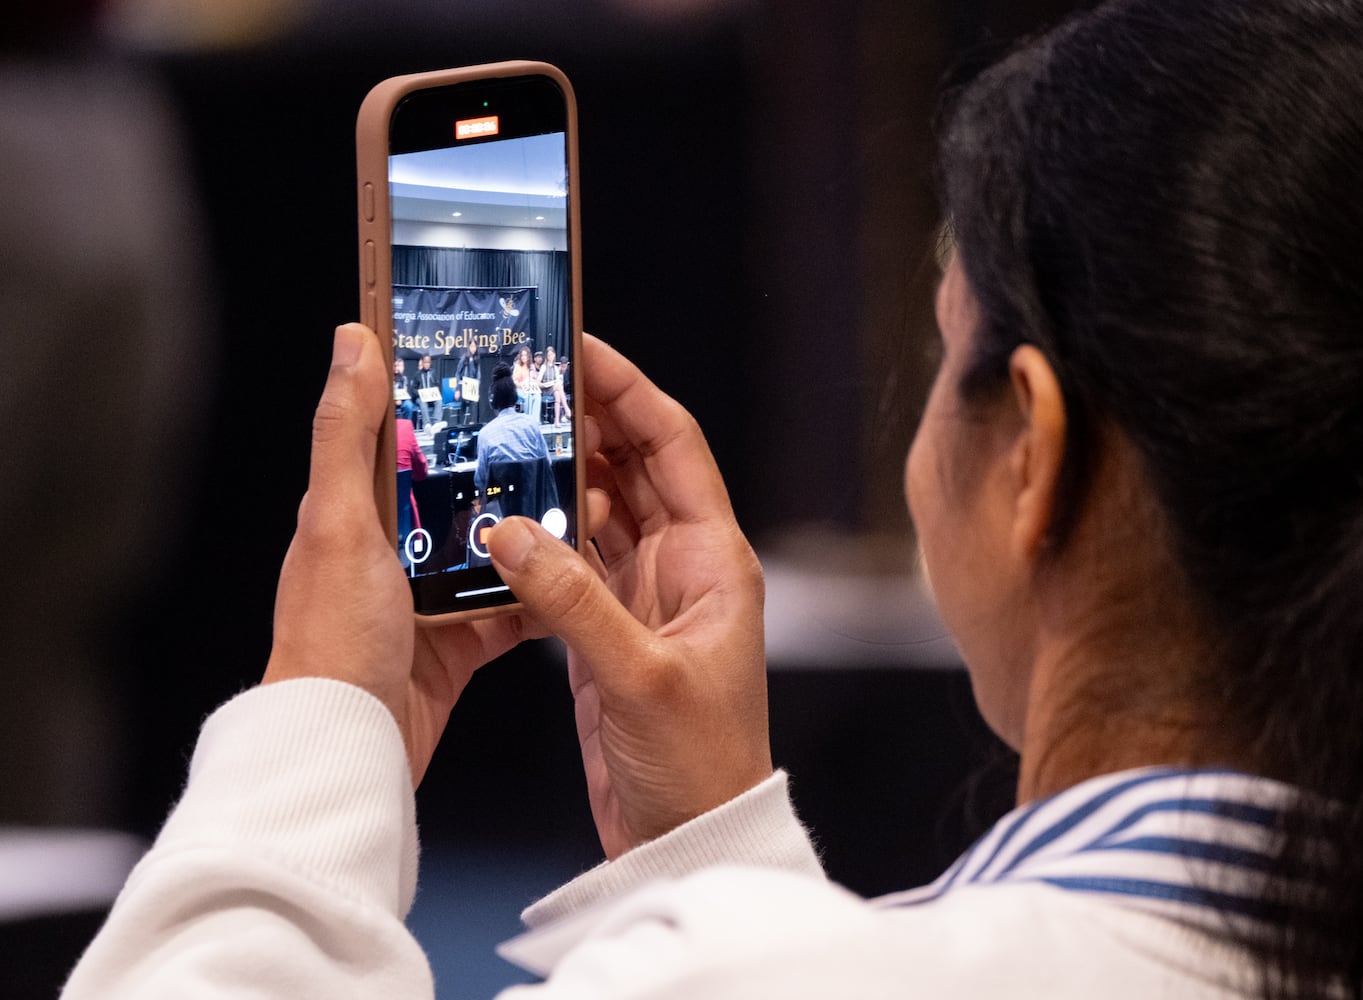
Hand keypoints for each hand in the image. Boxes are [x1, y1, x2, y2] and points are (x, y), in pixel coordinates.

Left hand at [263, 323, 534, 784]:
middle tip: (564, 435)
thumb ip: (349, 433)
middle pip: (459, 485)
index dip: (441, 391)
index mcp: (354, 508)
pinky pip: (508, 608)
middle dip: (511, 462)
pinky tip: (571, 582)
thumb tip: (353, 341)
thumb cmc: (331, 642)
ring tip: (583, 504)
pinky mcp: (453, 643)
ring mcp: (423, 597)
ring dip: (536, 529)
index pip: (399, 427)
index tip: (487, 360)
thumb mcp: (340, 522)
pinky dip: (540, 597)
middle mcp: (387, 548)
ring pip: (493, 546)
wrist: (346, 746)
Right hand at [489, 334, 770, 858]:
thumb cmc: (700, 764)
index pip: (672, 446)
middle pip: (630, 468)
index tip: (582, 349)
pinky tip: (501, 520)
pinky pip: (569, 565)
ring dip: (556, 477)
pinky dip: (537, 540)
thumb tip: (511, 530)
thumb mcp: (640, 674)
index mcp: (713, 559)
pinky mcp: (605, 633)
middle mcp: (681, 566)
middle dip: (584, 421)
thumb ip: (574, 599)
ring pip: (595, 512)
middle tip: (525, 383)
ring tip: (504, 436)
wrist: (689, 838)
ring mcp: (641, 598)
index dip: (630, 392)